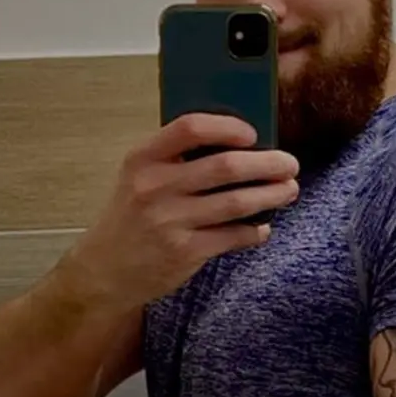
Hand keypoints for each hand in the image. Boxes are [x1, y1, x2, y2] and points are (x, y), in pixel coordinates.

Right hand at [67, 114, 299, 308]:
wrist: (104, 269)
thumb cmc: (132, 216)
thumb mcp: (139, 177)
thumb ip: (176, 158)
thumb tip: (240, 144)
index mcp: (143, 159)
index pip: (190, 128)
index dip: (229, 127)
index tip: (254, 133)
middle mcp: (155, 187)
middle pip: (226, 166)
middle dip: (268, 164)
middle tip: (290, 164)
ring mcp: (170, 221)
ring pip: (237, 202)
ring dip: (271, 195)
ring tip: (289, 190)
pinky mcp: (185, 252)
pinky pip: (234, 236)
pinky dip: (256, 231)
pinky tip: (263, 227)